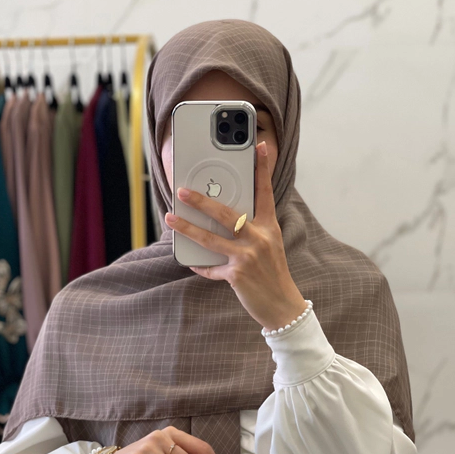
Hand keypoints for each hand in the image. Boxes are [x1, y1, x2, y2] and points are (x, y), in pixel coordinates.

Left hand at [164, 141, 307, 331]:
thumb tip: (225, 218)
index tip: (260, 146)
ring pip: (210, 238)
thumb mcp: (270, 246)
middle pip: (226, 214)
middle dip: (201, 201)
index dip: (262, 168)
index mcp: (270, 228)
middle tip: (182, 190)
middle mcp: (259, 239)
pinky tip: (190, 260)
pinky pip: (211, 268)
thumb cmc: (273, 274)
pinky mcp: (237, 275)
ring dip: (187, 227)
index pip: (265, 193)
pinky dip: (199, 265)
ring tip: (171, 217)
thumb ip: (252, 230)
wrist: (283, 307)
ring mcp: (248, 257)